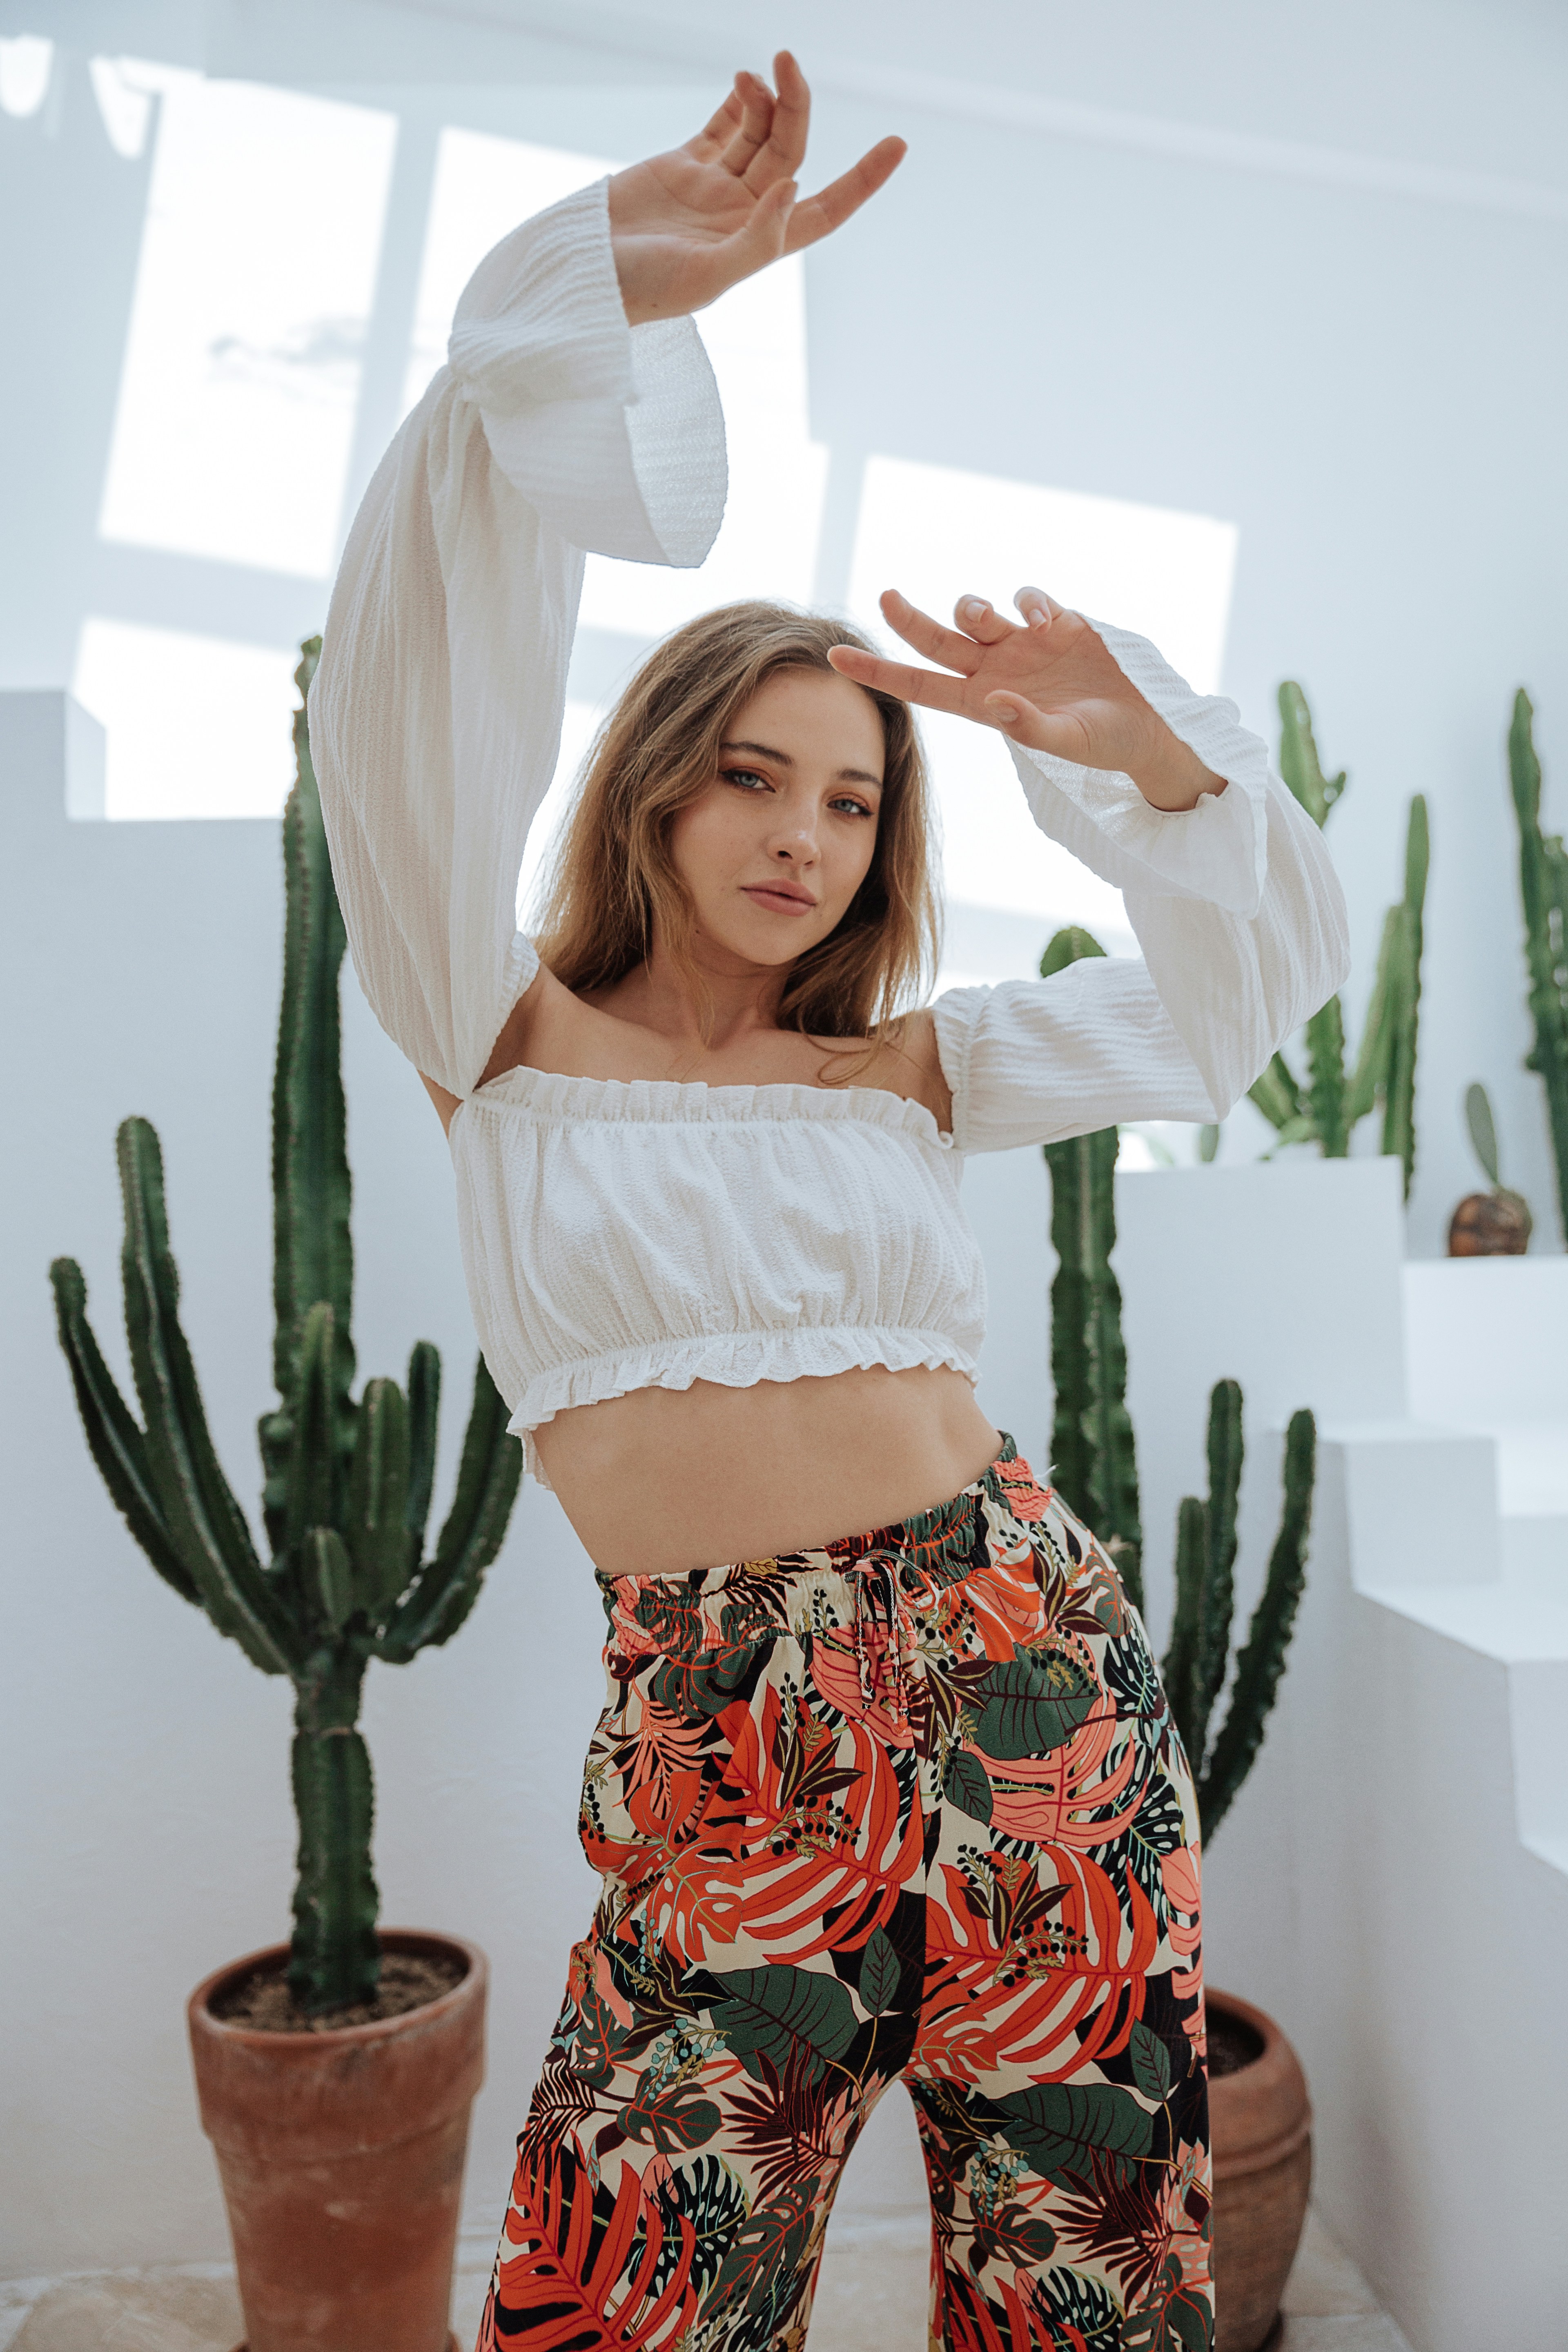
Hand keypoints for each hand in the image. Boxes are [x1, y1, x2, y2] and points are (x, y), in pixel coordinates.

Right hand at [606, 51, 904, 324]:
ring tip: (754, 74)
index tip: (897, 144)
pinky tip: (745, 80)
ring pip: (757, 134)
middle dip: (795, 108)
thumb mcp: (705, 278)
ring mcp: (714, 189)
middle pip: (788, 153)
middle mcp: (743, 215)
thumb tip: (792, 188)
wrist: (582, 276)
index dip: (862, 181)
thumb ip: (755, 241)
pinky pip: (724, 128)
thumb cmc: (642, 292)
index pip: (825, 209)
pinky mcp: (682, 167)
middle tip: (788, 64)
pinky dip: (739, 102)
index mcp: (759, 245)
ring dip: (765, 100)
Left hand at [828, 589, 1224, 811]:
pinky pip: (1029, 598)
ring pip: (976, 613)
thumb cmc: (1102, 744)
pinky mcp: (1057, 622)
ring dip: (973, 608)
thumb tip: (993, 703)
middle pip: (936, 639)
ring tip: (995, 620)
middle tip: (885, 594)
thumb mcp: (1065, 741)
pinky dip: (1031, 601)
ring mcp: (1024, 644)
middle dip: (908, 618)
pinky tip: (1048, 620)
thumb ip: (1028, 725)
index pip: (919, 685)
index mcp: (985, 703)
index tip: (835, 657)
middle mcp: (996, 669)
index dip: (878, 671)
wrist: (1146, 727)